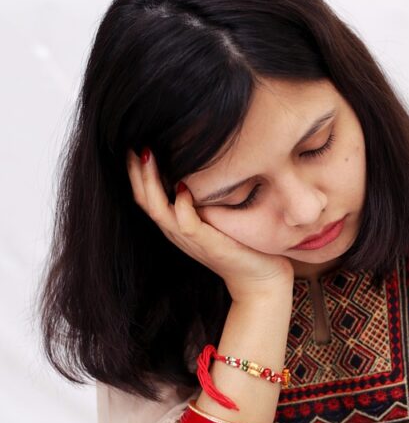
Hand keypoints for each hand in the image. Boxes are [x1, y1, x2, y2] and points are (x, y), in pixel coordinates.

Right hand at [127, 148, 293, 300]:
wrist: (259, 279)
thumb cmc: (241, 243)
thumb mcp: (217, 215)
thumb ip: (205, 196)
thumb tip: (203, 164)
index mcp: (175, 224)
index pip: (145, 196)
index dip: (137, 172)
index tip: (135, 144)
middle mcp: (176, 231)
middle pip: (144, 200)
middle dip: (136, 172)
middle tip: (134, 144)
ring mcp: (189, 239)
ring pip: (158, 210)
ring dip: (150, 182)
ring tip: (148, 156)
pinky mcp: (207, 244)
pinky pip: (186, 224)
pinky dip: (182, 206)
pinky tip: (183, 187)